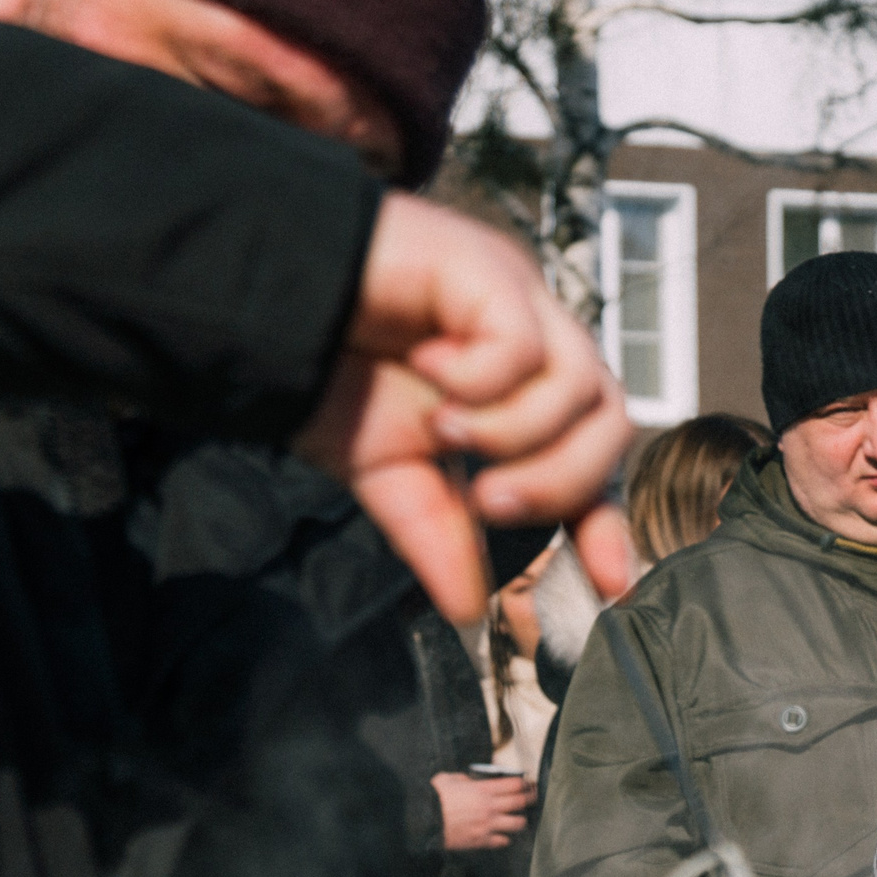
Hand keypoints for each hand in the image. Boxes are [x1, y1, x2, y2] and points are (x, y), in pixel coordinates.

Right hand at [291, 196, 635, 622]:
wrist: (266, 303)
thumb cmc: (332, 373)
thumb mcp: (388, 475)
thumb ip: (436, 536)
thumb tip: (469, 608)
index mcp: (523, 392)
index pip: (595, 458)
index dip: (606, 520)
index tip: (610, 582)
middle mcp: (537, 343)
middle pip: (610, 423)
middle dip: (558, 481)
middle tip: (486, 500)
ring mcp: (520, 299)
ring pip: (582, 386)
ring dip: (517, 434)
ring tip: (446, 431)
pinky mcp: (491, 267)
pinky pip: (525, 344)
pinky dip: (482, 379)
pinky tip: (428, 365)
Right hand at [435, 772, 534, 849]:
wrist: (423, 822)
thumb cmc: (434, 799)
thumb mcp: (448, 779)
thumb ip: (465, 778)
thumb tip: (472, 779)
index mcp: (483, 790)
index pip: (515, 784)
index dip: (525, 782)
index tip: (528, 782)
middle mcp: (490, 807)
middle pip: (521, 802)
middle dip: (531, 798)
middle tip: (533, 797)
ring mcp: (488, 825)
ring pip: (518, 824)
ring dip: (521, 820)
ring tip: (520, 818)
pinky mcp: (481, 840)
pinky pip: (503, 841)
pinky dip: (505, 838)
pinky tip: (503, 835)